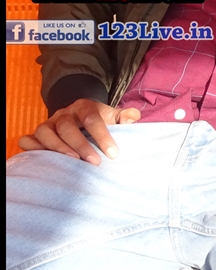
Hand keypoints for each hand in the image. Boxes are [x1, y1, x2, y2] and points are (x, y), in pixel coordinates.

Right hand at [18, 99, 140, 164]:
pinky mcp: (37, 135)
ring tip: (72, 163)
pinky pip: (28, 140)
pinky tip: (43, 161)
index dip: (102, 136)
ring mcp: (48, 124)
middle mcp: (63, 114)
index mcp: (84, 106)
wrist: (79, 116)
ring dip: (58, 148)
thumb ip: (125, 116)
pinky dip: (32, 149)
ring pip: (45, 132)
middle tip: (95, 162)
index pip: (92, 118)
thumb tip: (133, 117)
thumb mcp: (113, 115)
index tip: (113, 153)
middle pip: (67, 127)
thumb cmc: (100, 120)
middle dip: (81, 145)